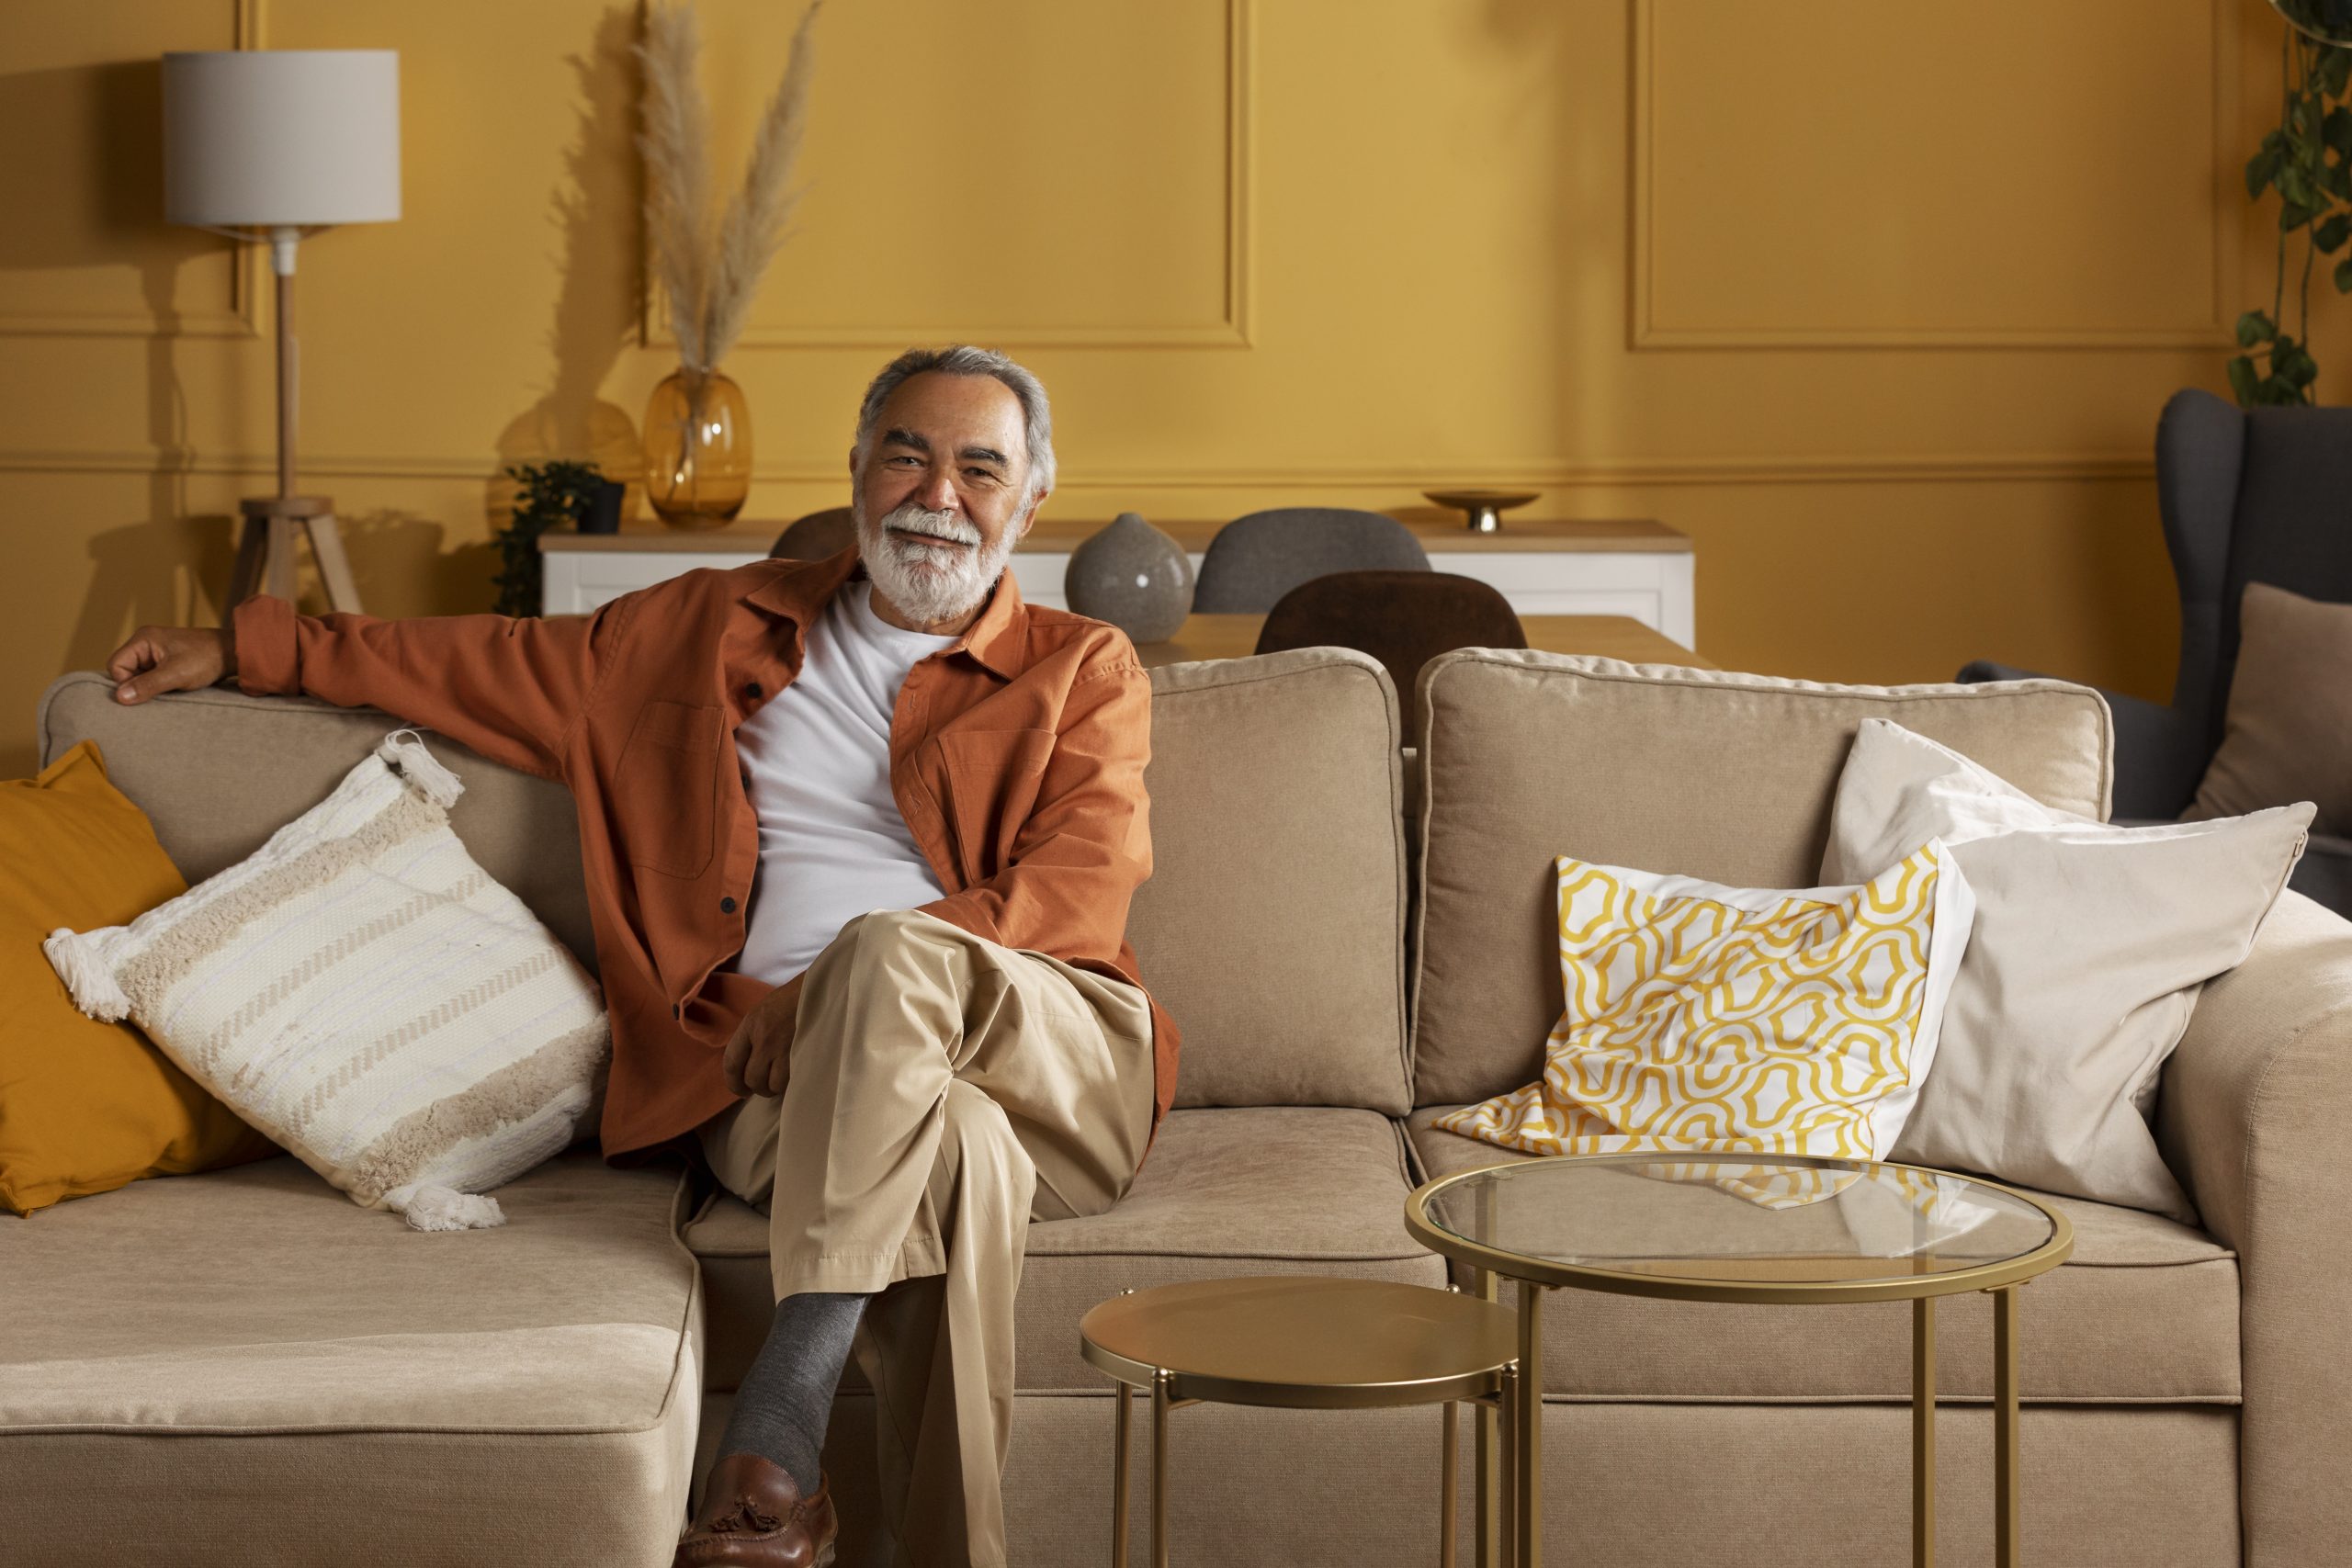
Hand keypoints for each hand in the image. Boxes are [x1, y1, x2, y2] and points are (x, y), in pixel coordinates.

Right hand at [108, 625, 234, 704]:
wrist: (234, 653)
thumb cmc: (206, 659)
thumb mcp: (176, 674)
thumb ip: (147, 685)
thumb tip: (119, 697)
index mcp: (143, 639)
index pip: (116, 665)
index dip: (125, 682)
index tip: (146, 691)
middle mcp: (145, 643)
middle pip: (125, 671)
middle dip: (138, 685)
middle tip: (159, 691)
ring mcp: (156, 652)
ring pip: (139, 676)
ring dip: (150, 686)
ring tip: (169, 688)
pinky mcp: (166, 661)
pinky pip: (151, 676)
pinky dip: (158, 685)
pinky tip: (172, 687)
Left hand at [722, 974, 803, 1097]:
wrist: (826, 987)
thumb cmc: (798, 996)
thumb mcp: (767, 1009)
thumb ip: (755, 1034)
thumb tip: (750, 1061)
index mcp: (751, 1023)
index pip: (731, 1062)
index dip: (733, 1082)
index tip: (741, 1090)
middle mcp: (764, 1038)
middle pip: (751, 1078)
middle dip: (757, 1088)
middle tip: (766, 1087)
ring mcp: (783, 1048)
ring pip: (771, 1085)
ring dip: (775, 1089)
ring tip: (782, 1083)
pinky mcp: (802, 1056)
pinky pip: (791, 1083)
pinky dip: (791, 1086)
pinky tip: (795, 1078)